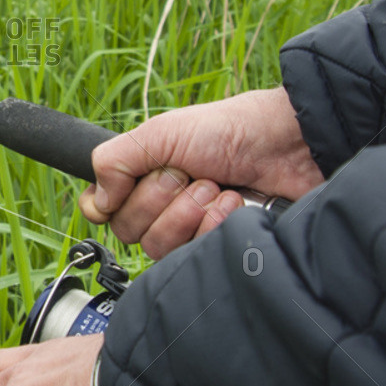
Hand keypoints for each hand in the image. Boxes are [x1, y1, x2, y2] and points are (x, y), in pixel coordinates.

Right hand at [79, 86, 323, 258]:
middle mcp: (160, 205)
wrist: (289, 146)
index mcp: (141, 176)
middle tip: (189, 174)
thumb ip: (114, 160)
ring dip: (189, 212)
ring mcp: (188, 228)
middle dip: (160, 199)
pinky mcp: (215, 245)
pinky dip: (214, 225)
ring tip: (216, 187)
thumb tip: (97, 202)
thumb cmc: (229, 130)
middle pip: (128, 230)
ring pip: (158, 247)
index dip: (110, 203)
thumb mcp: (162, 132)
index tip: (130, 184)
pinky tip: (234, 203)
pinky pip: (193, 254)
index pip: (100, 209)